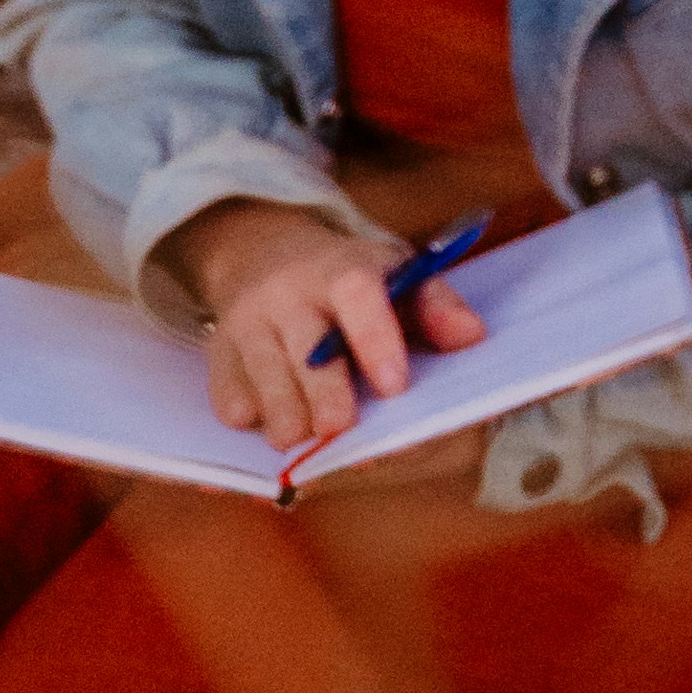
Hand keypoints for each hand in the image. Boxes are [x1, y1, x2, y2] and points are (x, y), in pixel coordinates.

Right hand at [174, 201, 486, 451]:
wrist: (260, 253)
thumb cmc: (346, 281)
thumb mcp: (393, 274)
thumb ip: (435, 304)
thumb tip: (472, 336)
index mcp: (340, 268)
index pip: (356, 293)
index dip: (376, 338)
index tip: (395, 385)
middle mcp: (287, 293)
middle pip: (306, 350)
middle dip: (326, 397)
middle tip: (342, 429)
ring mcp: (247, 323)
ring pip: (263, 379)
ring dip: (287, 419)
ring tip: (305, 439)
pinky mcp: (218, 353)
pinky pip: (228, 396)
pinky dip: (250, 419)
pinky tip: (270, 425)